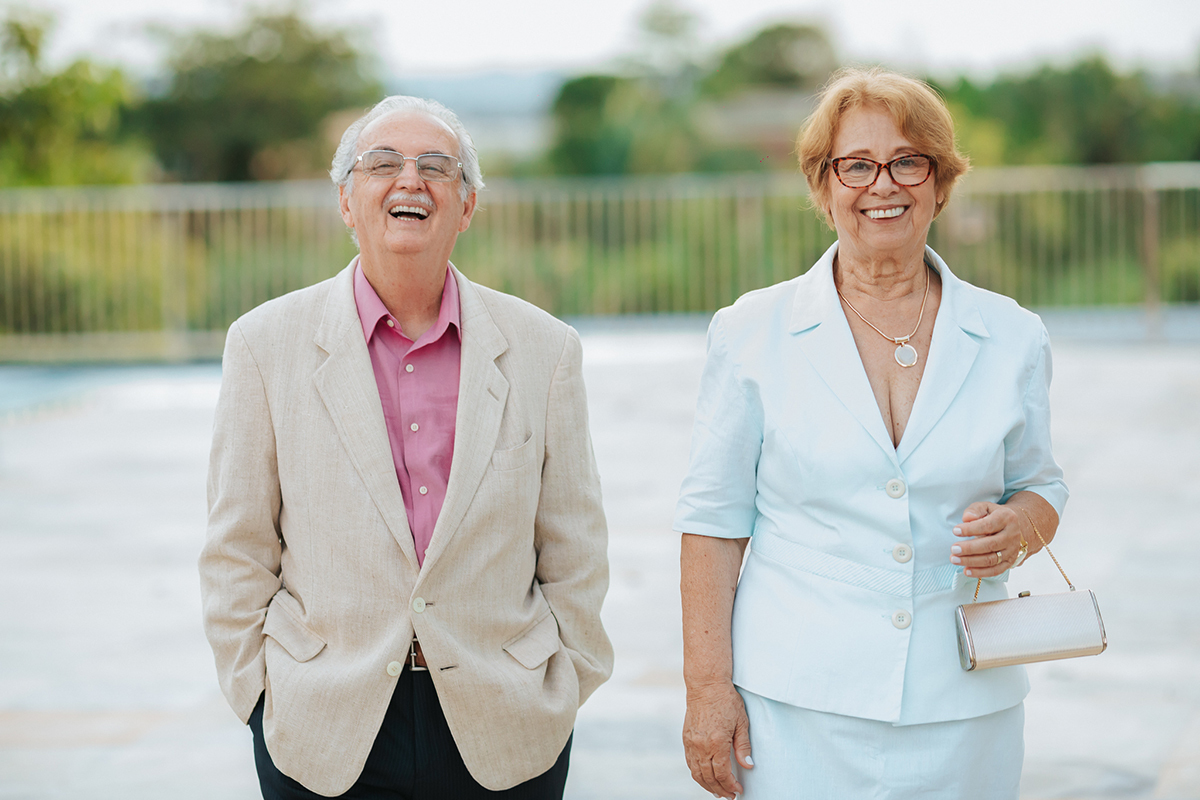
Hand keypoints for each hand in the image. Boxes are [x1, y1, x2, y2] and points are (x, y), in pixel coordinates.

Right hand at [682, 680, 753, 798]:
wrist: (706, 685)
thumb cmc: (726, 700)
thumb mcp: (741, 722)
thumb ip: (743, 746)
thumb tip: (747, 765)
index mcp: (717, 743)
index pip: (723, 774)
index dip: (731, 785)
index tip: (738, 790)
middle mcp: (701, 745)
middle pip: (709, 778)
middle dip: (720, 790)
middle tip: (729, 795)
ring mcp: (691, 743)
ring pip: (697, 773)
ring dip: (707, 785)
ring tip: (717, 791)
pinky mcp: (686, 739)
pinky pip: (690, 763)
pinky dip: (697, 774)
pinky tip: (705, 777)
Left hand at [951, 502, 1025, 577]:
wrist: (1014, 526)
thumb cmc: (993, 516)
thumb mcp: (985, 507)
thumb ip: (975, 510)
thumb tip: (967, 518)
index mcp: (1007, 518)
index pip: (988, 525)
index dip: (970, 529)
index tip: (955, 531)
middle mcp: (1012, 535)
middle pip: (990, 545)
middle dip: (969, 548)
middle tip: (953, 549)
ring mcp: (1012, 550)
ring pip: (992, 559)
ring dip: (971, 561)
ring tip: (955, 560)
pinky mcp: (1010, 562)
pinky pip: (996, 570)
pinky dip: (981, 573)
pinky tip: (966, 571)